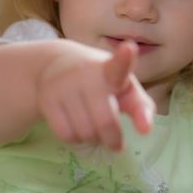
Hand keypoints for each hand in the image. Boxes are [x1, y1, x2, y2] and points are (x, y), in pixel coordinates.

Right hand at [37, 40, 154, 150]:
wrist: (56, 64)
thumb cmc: (100, 81)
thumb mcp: (124, 87)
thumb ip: (141, 107)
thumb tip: (146, 130)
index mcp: (111, 69)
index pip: (118, 65)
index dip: (124, 58)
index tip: (129, 48)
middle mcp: (86, 74)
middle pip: (105, 121)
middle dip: (114, 139)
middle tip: (117, 143)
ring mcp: (64, 85)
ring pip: (85, 132)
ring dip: (94, 140)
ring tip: (95, 128)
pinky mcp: (47, 98)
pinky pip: (66, 135)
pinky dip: (76, 139)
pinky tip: (78, 127)